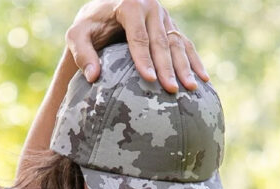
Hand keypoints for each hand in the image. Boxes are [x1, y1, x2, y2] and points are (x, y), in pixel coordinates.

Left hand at [66, 0, 209, 92]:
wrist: (102, 11)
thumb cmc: (89, 26)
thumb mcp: (77, 35)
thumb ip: (82, 54)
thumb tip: (92, 76)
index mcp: (129, 5)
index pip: (138, 36)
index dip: (144, 59)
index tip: (149, 80)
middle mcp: (150, 7)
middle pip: (161, 41)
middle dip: (167, 67)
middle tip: (170, 89)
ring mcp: (163, 15)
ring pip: (177, 42)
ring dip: (185, 66)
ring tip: (191, 87)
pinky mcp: (170, 24)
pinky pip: (184, 43)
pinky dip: (194, 61)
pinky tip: (202, 79)